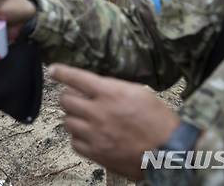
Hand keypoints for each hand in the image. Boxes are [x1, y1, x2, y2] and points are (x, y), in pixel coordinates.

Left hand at [49, 64, 179, 179]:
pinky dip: (78, 137)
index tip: (53, 70)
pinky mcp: (96, 153)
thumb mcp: (138, 93)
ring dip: (74, 117)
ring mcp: (95, 134)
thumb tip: (93, 86)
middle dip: (69, 97)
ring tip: (87, 118)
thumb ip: (112, 87)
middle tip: (77, 98)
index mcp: (110, 93)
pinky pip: (74, 142)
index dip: (61, 72)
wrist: (170, 153)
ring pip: (67, 121)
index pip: (76, 78)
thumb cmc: (159, 121)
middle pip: (66, 100)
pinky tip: (89, 135)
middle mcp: (99, 113)